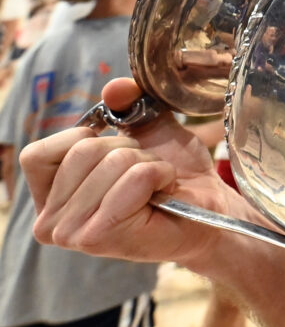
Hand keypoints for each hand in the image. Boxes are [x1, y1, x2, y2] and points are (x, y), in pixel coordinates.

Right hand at [21, 77, 244, 267]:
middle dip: (128, 150)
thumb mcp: (146, 129)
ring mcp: (70, 234)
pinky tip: (164, 192)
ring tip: (156, 184)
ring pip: (110, 161)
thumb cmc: (172, 175)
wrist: (206, 207)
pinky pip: (134, 178)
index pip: (36, 153)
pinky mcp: (98, 238)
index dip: (84, 138)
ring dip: (147, 164)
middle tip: (146, 173)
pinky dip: (158, 174)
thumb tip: (116, 88)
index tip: (116, 153)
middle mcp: (49, 222)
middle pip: (82, 151)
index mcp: (47, 198)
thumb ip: (125, 104)